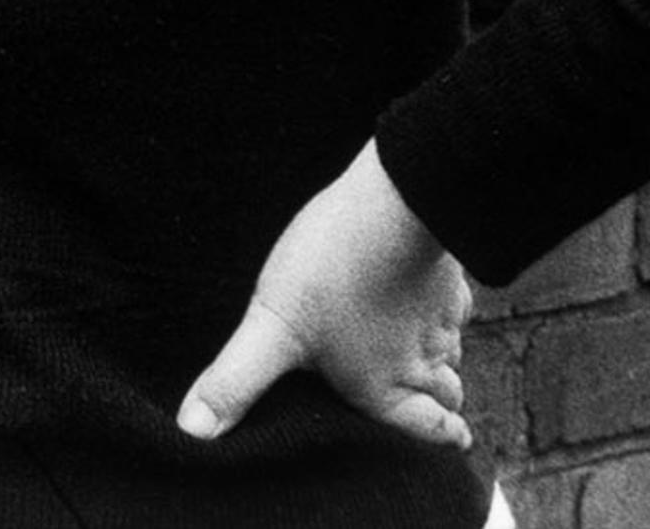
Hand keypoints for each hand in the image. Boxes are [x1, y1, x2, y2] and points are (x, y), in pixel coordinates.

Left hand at [179, 139, 472, 452]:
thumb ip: (236, 381)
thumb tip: (194, 431)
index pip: (430, 431)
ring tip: (424, 361)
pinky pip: (455, 304)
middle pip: (448, 397)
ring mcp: (442, 318)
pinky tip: (423, 299)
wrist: (391, 205)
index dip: (439, 440)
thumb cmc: (331, 272)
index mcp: (386, 388)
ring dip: (441, 361)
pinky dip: (444, 311)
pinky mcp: (447, 277)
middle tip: (437, 413)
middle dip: (441, 408)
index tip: (450, 444)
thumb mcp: (272, 329)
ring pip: (452, 352)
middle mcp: (424, 361)